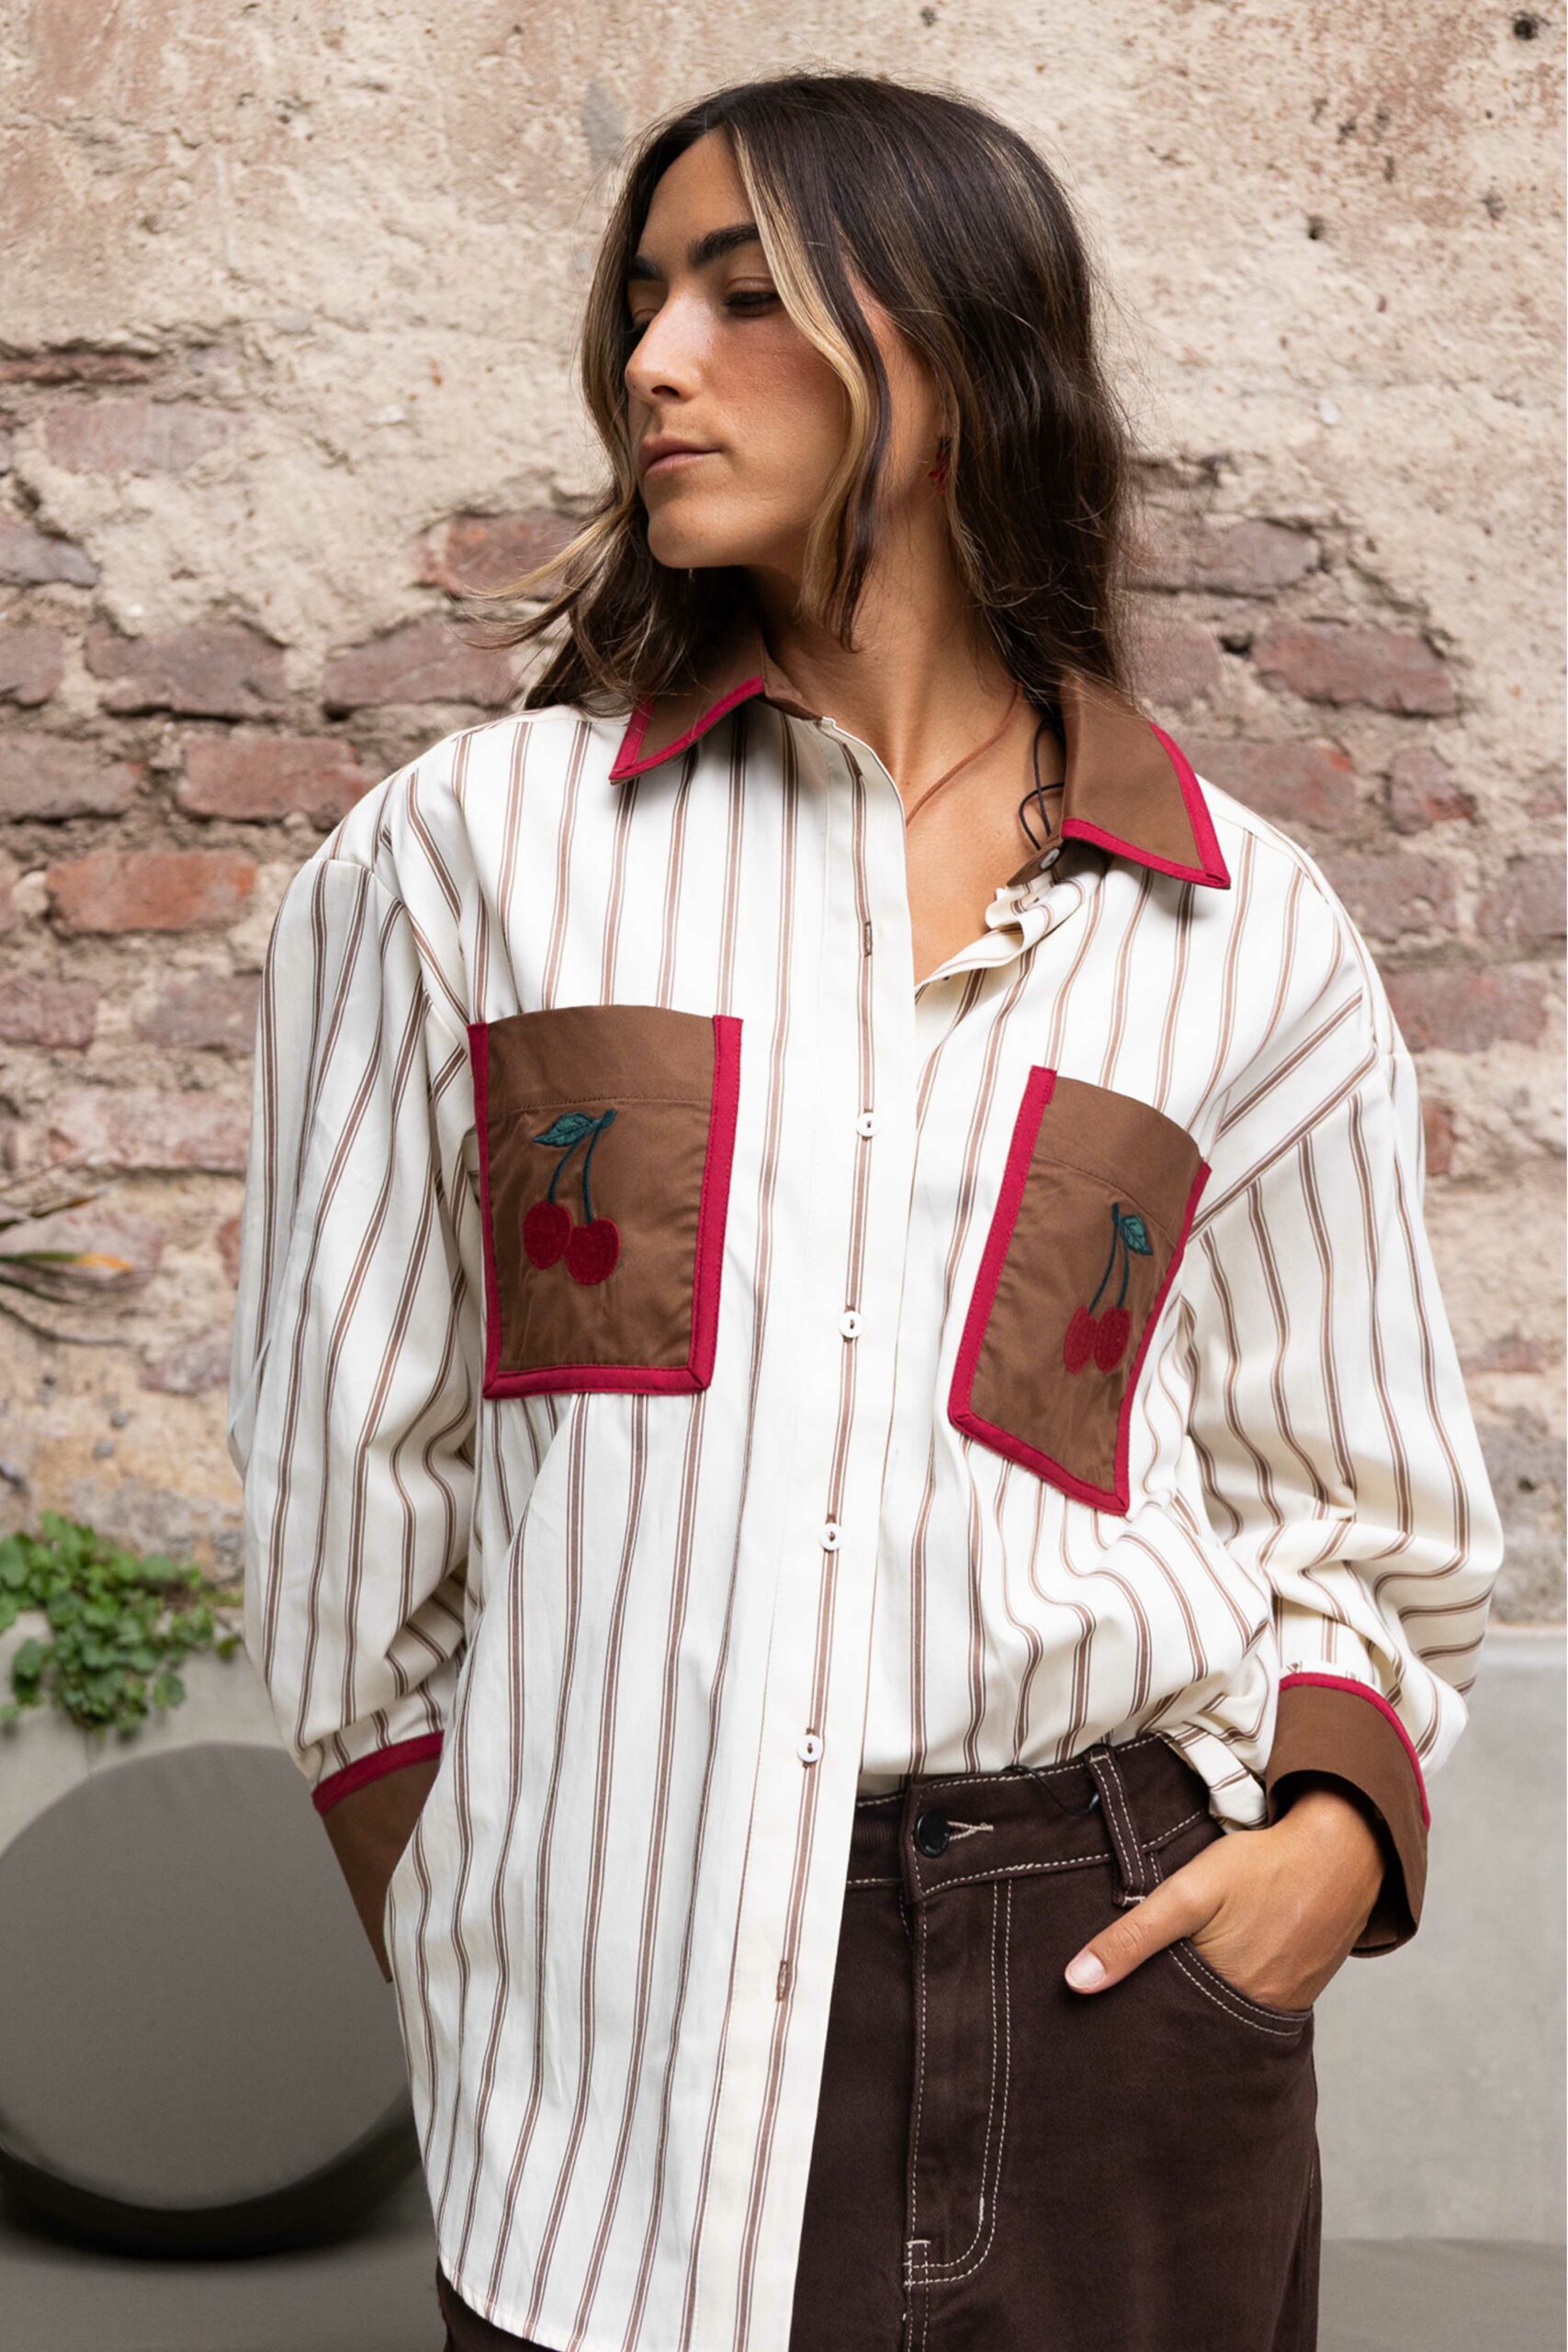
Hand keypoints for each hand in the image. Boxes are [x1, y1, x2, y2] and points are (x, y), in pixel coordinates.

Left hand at [1062, 1780, 1388, 2009]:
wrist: (1346, 1850)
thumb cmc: (1263, 1866)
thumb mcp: (1188, 1894)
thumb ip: (1133, 1937)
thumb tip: (1075, 1982)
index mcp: (1222, 1999)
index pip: (1166, 2024)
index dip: (1138, 2016)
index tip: (1110, 2014)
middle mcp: (1255, 2013)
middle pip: (1197, 2023)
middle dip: (1169, 2012)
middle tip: (1140, 1995)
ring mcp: (1284, 2002)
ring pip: (1226, 2010)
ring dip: (1203, 1997)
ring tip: (1179, 1975)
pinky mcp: (1302, 1985)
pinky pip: (1258, 1996)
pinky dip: (1235, 1984)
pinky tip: (1225, 1960)